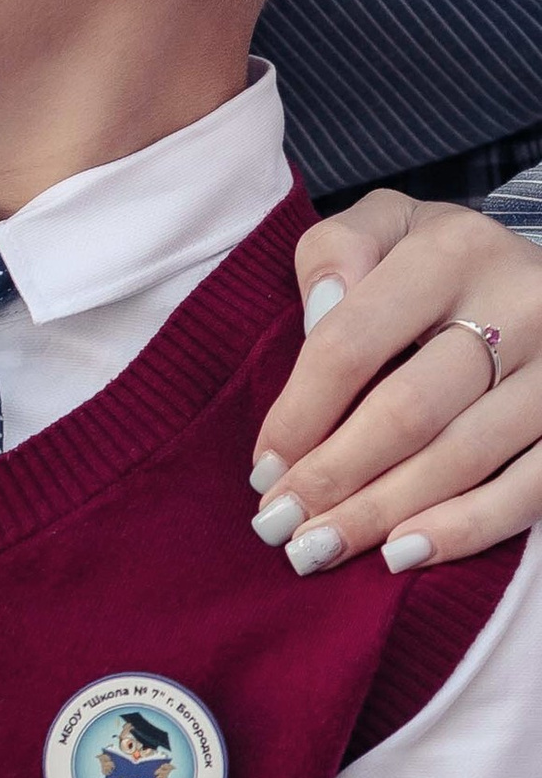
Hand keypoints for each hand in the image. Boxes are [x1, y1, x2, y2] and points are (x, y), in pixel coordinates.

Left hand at [248, 196, 541, 573]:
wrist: (540, 274)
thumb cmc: (439, 259)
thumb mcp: (385, 224)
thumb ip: (336, 252)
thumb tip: (317, 317)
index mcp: (450, 251)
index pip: (351, 343)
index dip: (299, 414)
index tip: (263, 467)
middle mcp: (518, 304)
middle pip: (408, 411)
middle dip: (333, 477)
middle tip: (279, 524)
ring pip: (463, 458)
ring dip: (381, 513)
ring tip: (318, 549)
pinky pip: (529, 489)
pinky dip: (464, 529)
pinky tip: (402, 553)